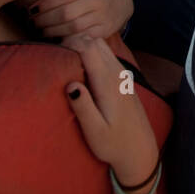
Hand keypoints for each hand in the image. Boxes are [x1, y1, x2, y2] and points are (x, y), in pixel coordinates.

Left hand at [32, 0, 133, 41]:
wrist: (123, 0)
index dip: (46, 3)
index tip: (32, 9)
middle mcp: (95, 1)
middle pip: (66, 13)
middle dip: (45, 20)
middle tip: (32, 22)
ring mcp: (100, 17)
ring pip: (72, 28)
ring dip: (53, 31)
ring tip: (41, 31)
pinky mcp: (103, 31)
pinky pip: (82, 38)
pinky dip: (66, 39)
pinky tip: (55, 38)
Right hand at [65, 35, 157, 182]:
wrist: (140, 151)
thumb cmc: (114, 145)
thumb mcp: (95, 131)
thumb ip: (83, 107)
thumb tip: (70, 84)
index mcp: (108, 83)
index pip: (88, 47)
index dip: (70, 44)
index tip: (54, 52)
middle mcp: (118, 73)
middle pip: (95, 41)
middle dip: (75, 41)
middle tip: (57, 56)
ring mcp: (123, 75)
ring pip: (102, 46)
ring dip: (83, 46)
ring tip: (67, 61)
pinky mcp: (123, 79)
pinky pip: (107, 55)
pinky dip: (92, 53)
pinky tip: (82, 68)